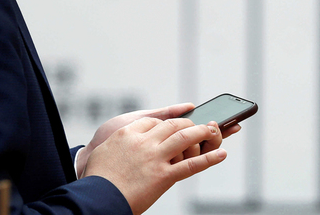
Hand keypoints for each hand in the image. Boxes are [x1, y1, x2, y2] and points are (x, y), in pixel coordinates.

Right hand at [82, 117, 227, 214]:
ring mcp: (155, 158)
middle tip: (198, 125)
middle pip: (173, 125)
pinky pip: (191, 165)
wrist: (98, 197)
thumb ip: (118, 143)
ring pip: (185, 138)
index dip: (167, 122)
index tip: (173, 125)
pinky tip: (221, 154)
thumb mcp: (104, 151)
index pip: (154, 121)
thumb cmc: (97, 178)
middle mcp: (144, 141)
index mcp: (128, 133)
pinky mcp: (164, 176)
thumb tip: (125, 143)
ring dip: (202, 132)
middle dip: (188, 123)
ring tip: (213, 130)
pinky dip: (209, 159)